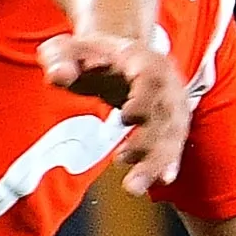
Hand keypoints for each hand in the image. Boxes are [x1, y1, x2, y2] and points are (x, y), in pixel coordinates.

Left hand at [39, 28, 187, 194]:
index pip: (151, 77)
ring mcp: (172, 102)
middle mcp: (165, 81)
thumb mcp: (66, 49)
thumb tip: (59, 75)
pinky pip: (175, 142)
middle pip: (166, 114)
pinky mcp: (172, 121)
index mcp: (141, 59)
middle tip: (128, 170)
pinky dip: (169, 161)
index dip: (144, 97)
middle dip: (150, 146)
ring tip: (133, 185)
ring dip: (156, 161)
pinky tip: (162, 179)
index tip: (128, 117)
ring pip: (173, 133)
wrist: (114, 56)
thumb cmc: (88, 55)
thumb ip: (59, 59)